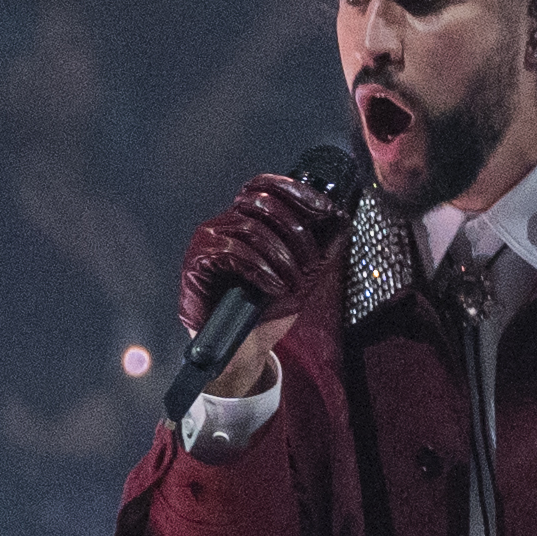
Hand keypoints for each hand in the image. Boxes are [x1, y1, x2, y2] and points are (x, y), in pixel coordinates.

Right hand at [176, 170, 348, 339]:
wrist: (245, 350)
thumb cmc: (266, 312)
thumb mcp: (303, 276)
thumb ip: (320, 248)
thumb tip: (340, 218)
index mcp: (245, 220)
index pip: (265, 185)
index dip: (296, 191)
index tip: (325, 208)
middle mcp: (224, 224)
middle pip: (262, 203)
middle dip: (295, 232)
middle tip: (309, 262)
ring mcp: (207, 240)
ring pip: (251, 228)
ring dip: (281, 257)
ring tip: (292, 282)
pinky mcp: (196, 261)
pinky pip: (233, 251)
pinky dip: (260, 269)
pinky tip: (273, 286)